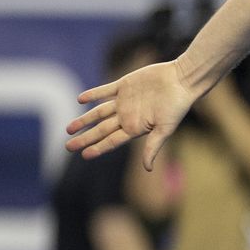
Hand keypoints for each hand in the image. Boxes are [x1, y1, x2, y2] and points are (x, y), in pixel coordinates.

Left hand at [65, 60, 199, 170]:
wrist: (182, 81)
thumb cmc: (177, 107)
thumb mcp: (165, 130)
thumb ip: (153, 147)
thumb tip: (147, 169)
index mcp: (135, 128)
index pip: (111, 141)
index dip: (97, 148)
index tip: (83, 155)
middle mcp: (127, 116)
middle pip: (101, 129)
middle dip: (85, 137)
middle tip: (68, 146)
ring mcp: (124, 101)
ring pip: (99, 112)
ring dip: (84, 119)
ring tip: (69, 128)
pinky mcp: (124, 85)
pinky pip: (104, 91)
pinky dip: (93, 95)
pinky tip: (80, 100)